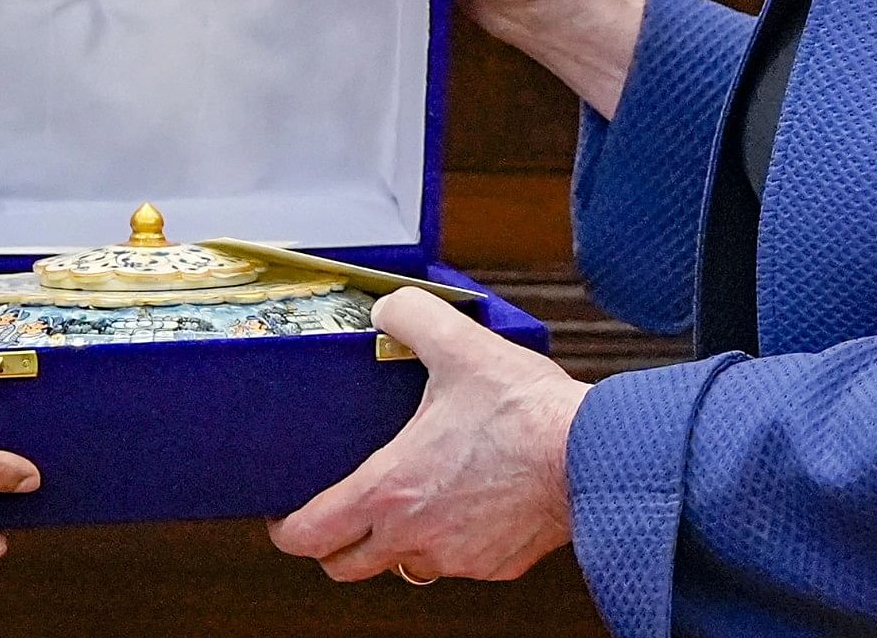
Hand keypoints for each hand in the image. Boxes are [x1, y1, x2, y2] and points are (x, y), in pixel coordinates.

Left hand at [269, 291, 583, 584]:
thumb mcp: (459, 346)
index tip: (286, 518)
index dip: (287, 530)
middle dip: (334, 545)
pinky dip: (452, 541)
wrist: (590, 455)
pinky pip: (457, 562)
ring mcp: (455, 557)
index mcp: (389, 490)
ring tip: (410, 504)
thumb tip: (387, 310)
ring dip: (395, 544)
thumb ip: (411, 318)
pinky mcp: (494, 566)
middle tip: (338, 515)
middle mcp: (414, 536)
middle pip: (344, 567)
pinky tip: (467, 503)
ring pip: (404, 567)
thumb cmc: (526, 412)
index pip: (310, 536)